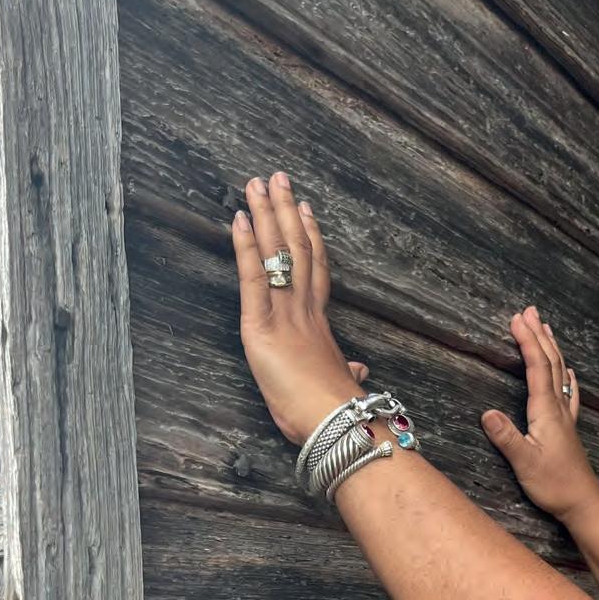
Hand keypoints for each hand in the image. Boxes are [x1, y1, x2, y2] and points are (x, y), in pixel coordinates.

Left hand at [232, 172, 361, 443]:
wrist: (334, 421)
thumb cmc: (338, 411)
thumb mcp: (343, 387)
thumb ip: (348, 373)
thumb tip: (360, 372)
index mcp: (320, 326)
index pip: (316, 272)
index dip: (310, 237)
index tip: (305, 209)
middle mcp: (304, 310)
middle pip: (297, 249)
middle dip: (285, 212)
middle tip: (277, 178)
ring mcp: (285, 313)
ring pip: (277, 253)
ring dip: (265, 215)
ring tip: (257, 183)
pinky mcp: (261, 325)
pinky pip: (253, 277)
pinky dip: (245, 247)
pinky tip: (238, 219)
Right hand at [481, 306, 598, 523]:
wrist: (581, 501)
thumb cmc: (552, 484)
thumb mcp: (524, 463)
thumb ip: (506, 437)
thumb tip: (487, 413)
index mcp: (545, 411)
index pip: (536, 368)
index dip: (527, 342)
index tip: (516, 320)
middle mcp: (558, 408)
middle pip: (550, 363)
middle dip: (539, 335)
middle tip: (529, 310)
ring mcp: (565, 416)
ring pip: (560, 372)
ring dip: (552, 347)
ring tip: (546, 326)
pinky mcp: (567, 427)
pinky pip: (568, 392)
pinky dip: (566, 374)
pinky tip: (569, 370)